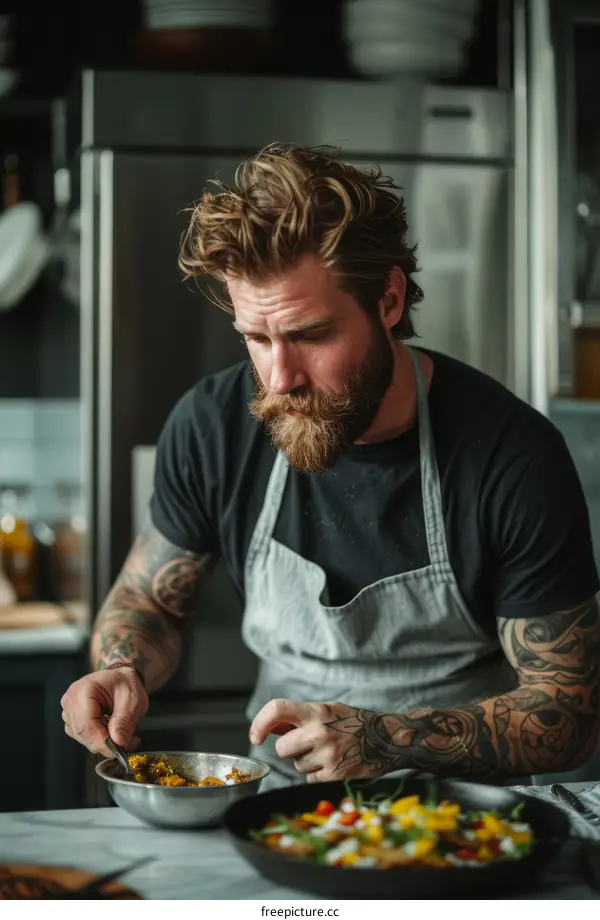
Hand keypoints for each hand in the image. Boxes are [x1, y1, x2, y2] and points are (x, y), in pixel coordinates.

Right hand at [60, 666, 148, 757]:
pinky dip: (98, 738)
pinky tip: (110, 730)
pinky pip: (83, 736)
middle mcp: (70, 701)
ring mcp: (68, 711)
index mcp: (82, 691)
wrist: (119, 678)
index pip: (87, 726)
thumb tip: (118, 743)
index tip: (121, 749)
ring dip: (103, 741)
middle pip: (83, 734)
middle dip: (106, 743)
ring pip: (83, 738)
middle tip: (129, 741)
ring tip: (122, 733)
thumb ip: (124, 720)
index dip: (103, 742)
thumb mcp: (132, 699)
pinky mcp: (71, 719)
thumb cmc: (125, 684)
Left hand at [250, 698, 405, 782]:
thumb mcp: (327, 710)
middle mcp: (320, 732)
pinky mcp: (335, 775)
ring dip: (306, 762)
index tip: (256, 736)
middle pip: (282, 749)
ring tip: (328, 753)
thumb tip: (269, 727)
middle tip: (307, 745)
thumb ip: (298, 718)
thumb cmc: (354, 722)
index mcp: (317, 711)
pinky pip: (310, 779)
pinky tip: (334, 764)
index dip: (259, 722)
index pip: (276, 709)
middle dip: (290, 750)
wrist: (388, 739)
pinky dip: (318, 775)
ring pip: (297, 766)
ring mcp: (328, 755)